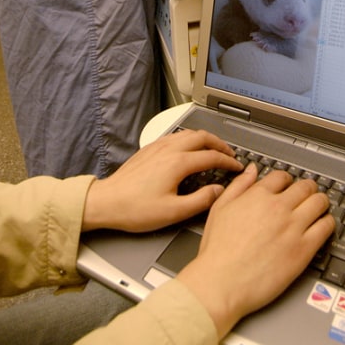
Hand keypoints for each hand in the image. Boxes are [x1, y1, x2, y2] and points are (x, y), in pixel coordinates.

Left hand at [82, 129, 242, 232]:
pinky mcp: (149, 149)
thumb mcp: (173, 212)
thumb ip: (201, 200)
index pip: (212, 157)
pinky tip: (189, 148)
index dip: (228, 162)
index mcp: (178, 163)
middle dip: (220, 144)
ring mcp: (158, 147)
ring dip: (205, 139)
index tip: (237, 167)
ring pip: (188, 133)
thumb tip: (219, 191)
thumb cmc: (135, 209)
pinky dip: (190, 139)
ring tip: (214, 148)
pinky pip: (175, 136)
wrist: (106, 202)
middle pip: (202, 137)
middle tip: (230, 154)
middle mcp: (169, 150)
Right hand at [177, 164, 334, 337]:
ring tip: (320, 208)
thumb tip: (251, 170)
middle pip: (306, 187)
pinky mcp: (303, 249)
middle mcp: (278, 208)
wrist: (222, 282)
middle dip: (308, 189)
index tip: (289, 187)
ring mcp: (293, 227)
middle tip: (309, 195)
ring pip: (319, 203)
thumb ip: (238, 185)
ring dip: (321, 203)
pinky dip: (328, 223)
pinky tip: (323, 226)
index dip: (287, 181)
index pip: (282, 177)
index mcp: (258, 196)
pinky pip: (326, 227)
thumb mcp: (220, 209)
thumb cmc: (217, 251)